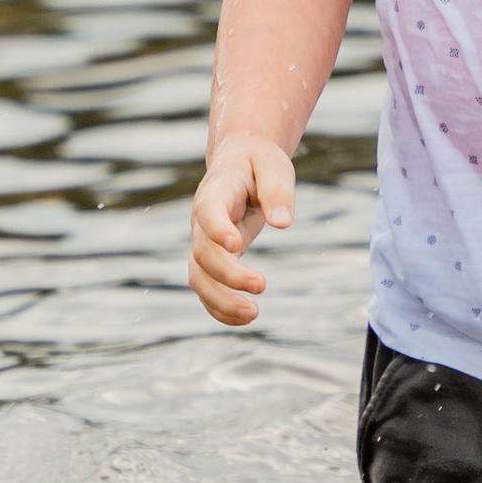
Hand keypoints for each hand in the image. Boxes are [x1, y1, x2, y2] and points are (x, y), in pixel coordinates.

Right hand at [189, 140, 295, 323]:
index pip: (207, 211)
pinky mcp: (212, 260)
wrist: (240, 163)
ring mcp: (203, 242)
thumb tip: (282, 223)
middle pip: (203, 253)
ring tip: (253, 314)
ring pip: (198, 277)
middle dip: (228, 274)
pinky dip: (220, 309)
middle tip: (262, 285)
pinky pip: (206, 290)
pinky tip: (245, 319)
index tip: (237, 245)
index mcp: (216, 191)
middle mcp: (202, 221)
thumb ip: (277, 189)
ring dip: (221, 300)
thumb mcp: (274, 165)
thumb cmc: (259, 163)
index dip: (217, 229)